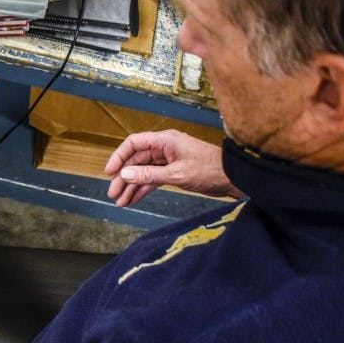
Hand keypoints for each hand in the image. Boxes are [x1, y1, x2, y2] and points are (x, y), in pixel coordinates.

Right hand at [104, 130, 242, 206]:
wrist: (234, 178)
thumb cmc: (211, 169)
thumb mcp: (177, 174)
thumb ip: (149, 175)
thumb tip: (125, 175)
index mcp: (165, 140)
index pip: (133, 144)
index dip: (119, 157)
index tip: (109, 172)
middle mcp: (164, 148)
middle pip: (136, 161)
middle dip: (123, 177)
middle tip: (113, 193)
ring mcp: (168, 160)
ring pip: (143, 172)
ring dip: (131, 186)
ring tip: (121, 202)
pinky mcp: (173, 171)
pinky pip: (152, 179)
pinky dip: (143, 189)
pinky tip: (133, 200)